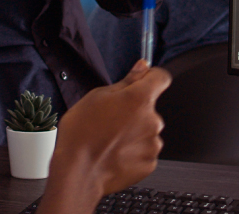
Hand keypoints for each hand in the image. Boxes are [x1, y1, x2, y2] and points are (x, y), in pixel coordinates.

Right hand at [38, 60, 172, 213]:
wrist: (78, 171)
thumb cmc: (81, 134)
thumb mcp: (97, 97)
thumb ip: (126, 81)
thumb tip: (141, 68)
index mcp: (139, 99)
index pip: (161, 78)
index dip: (151, 77)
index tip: (143, 81)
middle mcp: (152, 120)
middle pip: (149, 108)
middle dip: (135, 110)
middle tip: (111, 118)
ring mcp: (152, 143)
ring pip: (147, 130)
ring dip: (134, 132)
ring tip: (110, 138)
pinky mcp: (149, 163)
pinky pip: (145, 151)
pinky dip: (134, 151)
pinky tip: (115, 152)